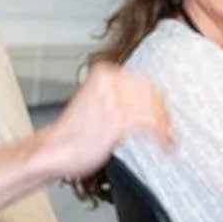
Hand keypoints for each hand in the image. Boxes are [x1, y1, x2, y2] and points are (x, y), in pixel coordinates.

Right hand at [41, 61, 173, 178]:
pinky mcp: (118, 120)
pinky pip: (150, 126)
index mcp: (104, 72)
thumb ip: (118, 96)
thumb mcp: (95, 101)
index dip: (157, 99)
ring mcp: (114, 100)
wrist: (54, 149)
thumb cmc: (72, 132)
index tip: (163, 112)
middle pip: (152, 93)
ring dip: (165, 127)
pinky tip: (165, 146)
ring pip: (153, 109)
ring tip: (167, 140)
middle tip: (168, 129)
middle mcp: (110, 82)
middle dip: (163, 113)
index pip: (143, 80)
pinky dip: (162, 138)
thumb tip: (149, 100)